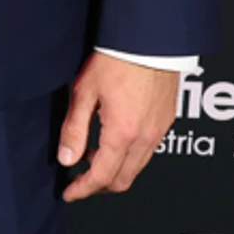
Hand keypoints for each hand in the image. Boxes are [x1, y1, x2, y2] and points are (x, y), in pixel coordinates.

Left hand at [56, 52, 177, 201]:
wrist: (148, 40)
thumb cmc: (117, 59)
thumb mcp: (84, 92)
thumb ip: (74, 129)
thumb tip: (67, 158)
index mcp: (122, 133)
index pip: (101, 177)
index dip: (83, 190)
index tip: (70, 193)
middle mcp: (145, 137)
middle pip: (123, 180)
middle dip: (99, 185)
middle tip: (79, 179)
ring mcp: (159, 130)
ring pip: (137, 167)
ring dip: (114, 169)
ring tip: (91, 154)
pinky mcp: (166, 121)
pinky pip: (148, 150)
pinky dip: (129, 155)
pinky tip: (113, 139)